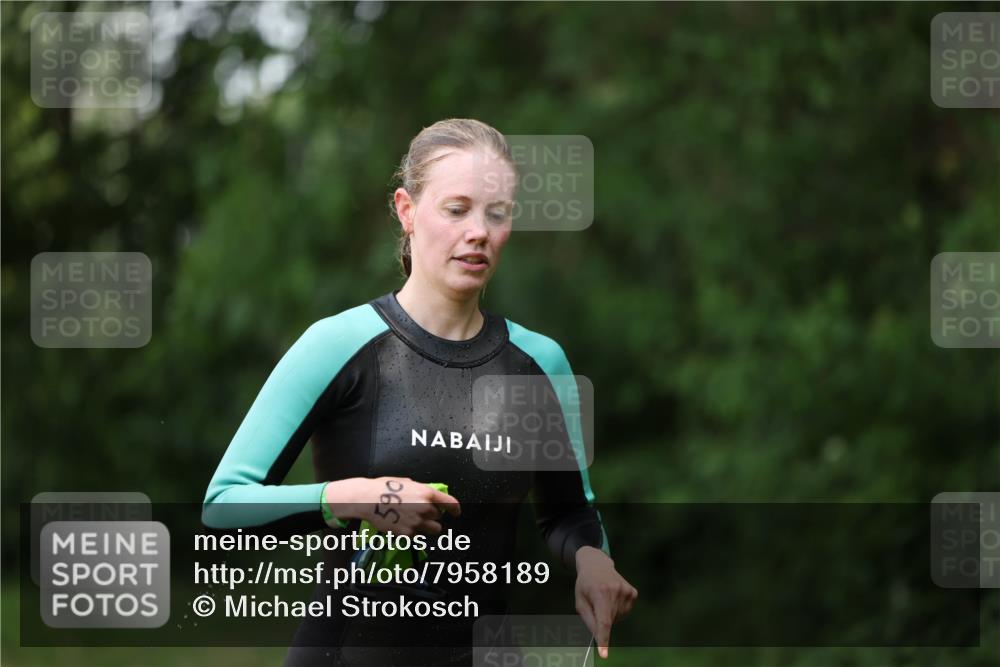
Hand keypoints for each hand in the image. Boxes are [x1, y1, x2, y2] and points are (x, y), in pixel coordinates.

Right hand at [324, 476, 460, 535]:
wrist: (367, 499)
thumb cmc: (384, 487)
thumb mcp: (407, 483)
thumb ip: (421, 490)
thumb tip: (429, 496)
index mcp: (427, 493)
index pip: (450, 504)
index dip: (455, 509)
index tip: (456, 513)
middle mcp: (425, 509)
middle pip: (439, 518)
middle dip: (432, 516)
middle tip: (420, 512)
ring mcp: (417, 523)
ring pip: (433, 530)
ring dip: (427, 526)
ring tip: (413, 520)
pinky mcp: (408, 534)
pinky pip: (417, 536)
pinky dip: (412, 532)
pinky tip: (401, 524)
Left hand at [574, 546, 637, 659]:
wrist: (597, 565)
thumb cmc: (585, 585)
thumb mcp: (580, 602)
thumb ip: (589, 621)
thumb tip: (598, 637)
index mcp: (599, 592)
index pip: (603, 621)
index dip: (603, 639)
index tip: (604, 654)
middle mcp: (615, 591)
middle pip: (610, 621)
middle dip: (602, 620)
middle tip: (596, 604)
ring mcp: (626, 591)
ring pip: (618, 618)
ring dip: (610, 614)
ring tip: (604, 598)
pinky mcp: (633, 593)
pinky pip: (625, 612)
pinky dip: (618, 610)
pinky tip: (613, 597)